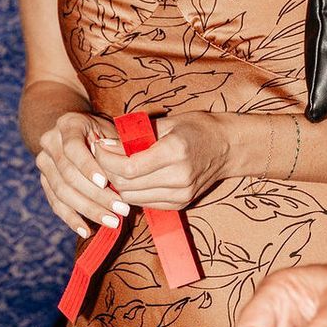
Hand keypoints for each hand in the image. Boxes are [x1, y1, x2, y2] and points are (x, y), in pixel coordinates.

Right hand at [35, 110, 131, 237]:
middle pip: (68, 174)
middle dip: (96, 195)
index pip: (73, 147)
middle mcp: (50, 142)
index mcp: (68, 124)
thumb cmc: (102, 133)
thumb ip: (117, 147)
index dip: (88, 166)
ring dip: (88, 210)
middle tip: (121, 210)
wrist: (75, 132)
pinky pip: (56, 204)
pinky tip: (87, 231)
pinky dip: (72, 219)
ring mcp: (44, 163)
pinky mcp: (44, 182)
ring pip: (62, 192)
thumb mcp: (111, 131)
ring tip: (111, 222)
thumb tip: (129, 168)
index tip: (105, 183)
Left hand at [91, 111, 230, 210]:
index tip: (99, 147)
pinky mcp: (181, 203)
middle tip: (100, 157)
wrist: (227, 147)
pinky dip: (132, 192)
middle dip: (107, 172)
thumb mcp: (168, 123)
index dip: (107, 160)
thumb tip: (106, 144)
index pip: (129, 167)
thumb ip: (137, 135)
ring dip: (118, 184)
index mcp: (175, 151)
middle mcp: (179, 177)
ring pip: (133, 198)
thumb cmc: (196, 128)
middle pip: (128, 185)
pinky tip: (130, 178)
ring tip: (112, 167)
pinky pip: (145, 202)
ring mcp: (181, 194)